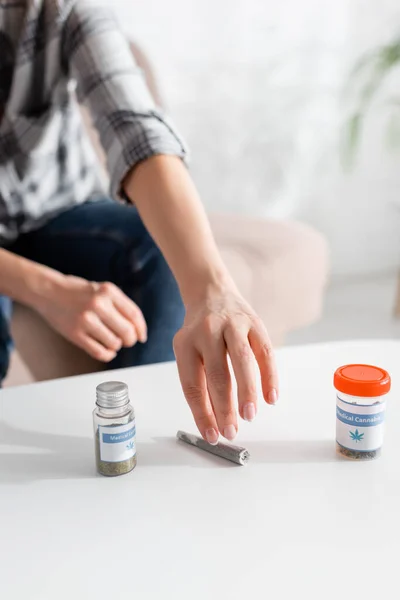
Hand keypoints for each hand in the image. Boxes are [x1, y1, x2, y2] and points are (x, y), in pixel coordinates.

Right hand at [34, 275, 146, 361]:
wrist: (49, 292)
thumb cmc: (79, 292)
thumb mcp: (102, 289)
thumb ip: (120, 305)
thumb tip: (138, 330)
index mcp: (109, 291)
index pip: (134, 314)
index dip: (141, 329)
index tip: (142, 337)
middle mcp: (98, 304)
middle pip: (127, 332)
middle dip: (130, 340)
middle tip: (126, 341)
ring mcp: (86, 320)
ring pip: (114, 344)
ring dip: (116, 346)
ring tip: (110, 340)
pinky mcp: (75, 334)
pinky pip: (100, 352)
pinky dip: (108, 354)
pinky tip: (106, 350)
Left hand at [173, 283, 277, 443]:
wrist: (211, 291)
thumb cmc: (200, 331)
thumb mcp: (190, 351)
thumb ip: (202, 382)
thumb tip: (214, 421)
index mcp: (185, 343)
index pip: (193, 385)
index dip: (202, 413)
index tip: (212, 435)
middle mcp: (207, 332)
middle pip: (217, 374)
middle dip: (225, 407)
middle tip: (231, 431)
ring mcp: (233, 325)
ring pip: (242, 361)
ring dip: (247, 391)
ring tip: (250, 415)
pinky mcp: (255, 322)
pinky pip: (265, 352)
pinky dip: (269, 376)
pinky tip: (271, 397)